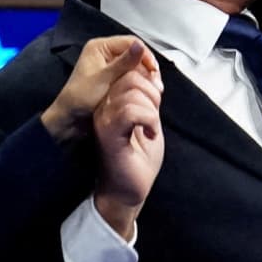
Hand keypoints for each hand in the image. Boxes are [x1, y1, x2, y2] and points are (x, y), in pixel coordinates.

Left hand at [40, 37, 159, 142]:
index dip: (145, 54)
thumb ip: (123, 63)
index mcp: (99, 47)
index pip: (130, 42)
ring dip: (144, 75)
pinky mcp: (112, 77)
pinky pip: (130, 74)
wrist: (69, 119)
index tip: (154, 70)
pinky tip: (144, 91)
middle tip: (156, 82)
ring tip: (153, 88)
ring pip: (134, 65)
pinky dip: (138, 81)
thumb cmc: (80, 98)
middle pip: (134, 53)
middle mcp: (104, 52)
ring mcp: (108, 65)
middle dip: (146, 66)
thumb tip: (140, 46)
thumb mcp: (104, 79)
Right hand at [91, 51, 164, 240]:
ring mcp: (103, 118)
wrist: (128, 190)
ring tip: (151, 127)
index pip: (129, 71)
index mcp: (112, 101)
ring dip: (151, 109)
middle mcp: (103, 106)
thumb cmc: (138, 158)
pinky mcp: (108, 133)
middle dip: (152, 92)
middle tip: (155, 116)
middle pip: (130, 77)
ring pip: (131, 92)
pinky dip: (148, 120)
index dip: (149, 78)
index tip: (158, 98)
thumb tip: (153, 76)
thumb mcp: (148, 120)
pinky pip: (129, 111)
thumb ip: (147, 98)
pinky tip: (150, 134)